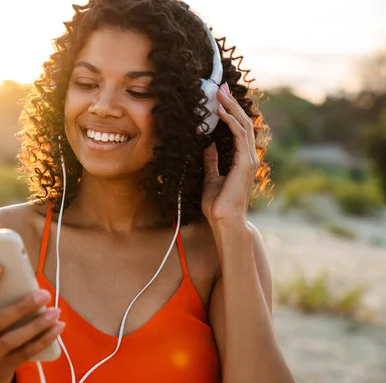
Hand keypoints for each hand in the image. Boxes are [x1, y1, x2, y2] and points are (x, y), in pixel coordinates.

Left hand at [201, 82, 258, 226]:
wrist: (224, 221)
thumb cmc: (218, 204)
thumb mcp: (210, 177)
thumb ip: (212, 161)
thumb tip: (207, 145)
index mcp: (241, 159)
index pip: (238, 129)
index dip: (230, 112)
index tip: (221, 97)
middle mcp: (248, 156)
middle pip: (243, 122)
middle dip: (232, 103)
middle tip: (221, 86)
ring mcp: (249, 159)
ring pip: (243, 125)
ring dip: (231, 107)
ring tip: (220, 92)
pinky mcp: (246, 163)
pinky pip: (239, 136)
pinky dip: (230, 121)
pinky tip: (220, 110)